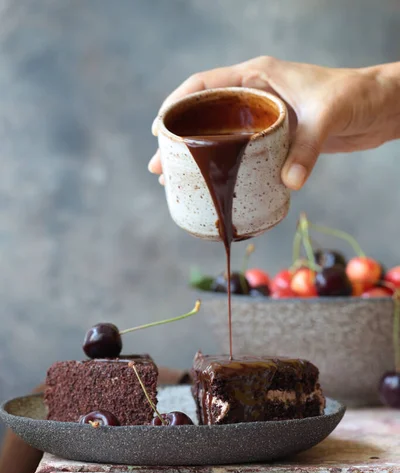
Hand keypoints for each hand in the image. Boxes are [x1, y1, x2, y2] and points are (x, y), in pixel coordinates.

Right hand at [149, 56, 399, 189]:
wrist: (377, 108)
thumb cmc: (353, 97)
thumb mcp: (328, 118)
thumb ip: (306, 149)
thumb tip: (288, 184)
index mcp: (258, 76)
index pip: (205, 85)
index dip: (178, 105)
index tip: (160, 129)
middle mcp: (255, 94)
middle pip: (205, 114)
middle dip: (178, 139)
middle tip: (158, 166)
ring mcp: (263, 117)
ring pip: (219, 135)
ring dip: (196, 156)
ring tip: (173, 179)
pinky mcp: (273, 137)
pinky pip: (239, 150)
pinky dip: (222, 165)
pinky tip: (212, 184)